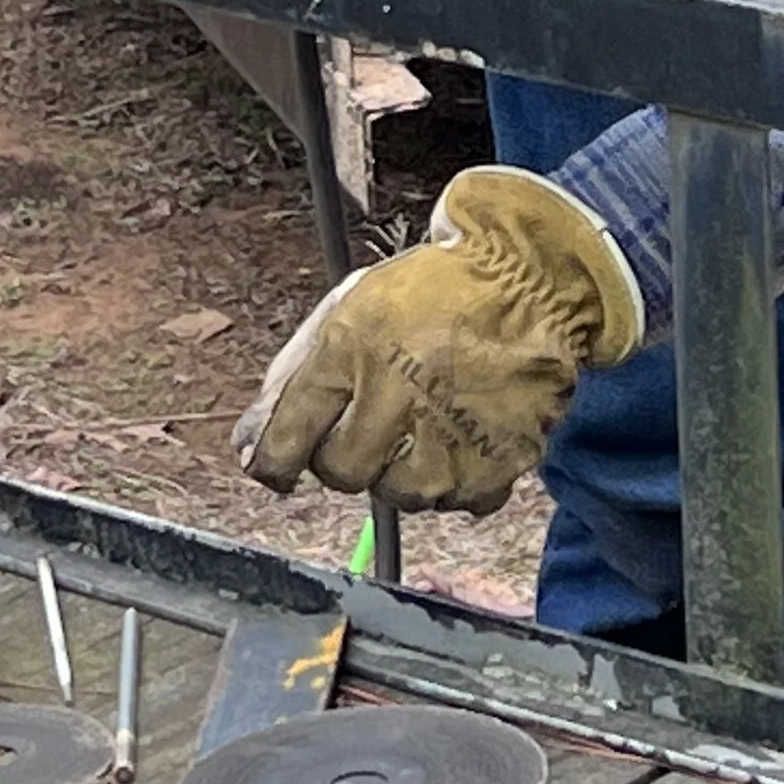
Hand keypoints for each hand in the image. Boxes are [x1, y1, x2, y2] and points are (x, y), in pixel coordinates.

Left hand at [234, 166, 644, 514]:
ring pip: (398, 495)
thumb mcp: (350, 308)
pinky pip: (454, 502)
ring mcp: (448, 436)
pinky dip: (456, 476)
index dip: (277, 463)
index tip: (280, 467)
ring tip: (431, 417)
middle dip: (349, 454)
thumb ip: (292, 379)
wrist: (533, 281)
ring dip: (405, 468)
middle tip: (379, 418)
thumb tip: (250, 451)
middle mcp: (396, 395)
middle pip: (342, 474)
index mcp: (350, 349)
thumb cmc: (436, 292)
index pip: (287, 443)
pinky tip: (466, 429)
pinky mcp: (493, 465)